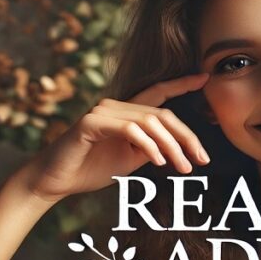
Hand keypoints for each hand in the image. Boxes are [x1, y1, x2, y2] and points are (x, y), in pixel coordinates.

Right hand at [14, 72, 211, 203]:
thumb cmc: (90, 169)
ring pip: (150, 122)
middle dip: (187, 137)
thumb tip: (177, 147)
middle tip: (202, 160)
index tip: (204, 78)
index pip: (157, 93)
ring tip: (184, 168)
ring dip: (172, 147)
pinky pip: (130, 130)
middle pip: (162, 114)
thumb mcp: (130, 160)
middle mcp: (114, 105)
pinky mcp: (91, 123)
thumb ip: (151, 148)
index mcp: (125, 112)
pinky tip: (160, 162)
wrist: (56, 181)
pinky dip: (149, 146)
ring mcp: (102, 111)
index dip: (181, 84)